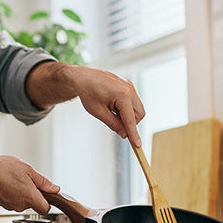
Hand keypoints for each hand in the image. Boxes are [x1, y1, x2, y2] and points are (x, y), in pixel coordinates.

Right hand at [0, 156, 58, 213]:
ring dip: (21, 192)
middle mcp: (20, 205)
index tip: (44, 192)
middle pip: (33, 204)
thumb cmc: (0, 169)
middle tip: (25, 178)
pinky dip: (12, 193)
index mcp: (30, 197)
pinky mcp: (2, 204)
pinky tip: (6, 182)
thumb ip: (43, 181)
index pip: (45, 208)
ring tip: (13, 178)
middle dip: (32, 193)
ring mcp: (10, 206)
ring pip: (22, 201)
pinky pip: (12, 200)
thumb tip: (55, 189)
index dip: (47, 200)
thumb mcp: (27, 169)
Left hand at [26, 62, 146, 146]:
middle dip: (131, 123)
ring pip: (138, 108)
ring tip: (112, 111)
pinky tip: (113, 105)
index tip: (138, 145)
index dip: (134, 133)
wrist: (83, 76)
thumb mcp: (98, 112)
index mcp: (122, 95)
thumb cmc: (88, 92)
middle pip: (139, 114)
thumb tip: (124, 134)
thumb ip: (113, 124)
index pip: (131, 119)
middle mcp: (129, 89)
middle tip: (116, 124)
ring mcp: (130, 85)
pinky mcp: (128, 85)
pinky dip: (126, 107)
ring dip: (129, 115)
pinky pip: (133, 100)